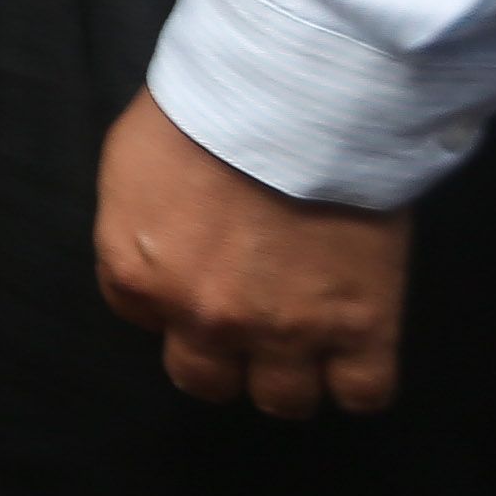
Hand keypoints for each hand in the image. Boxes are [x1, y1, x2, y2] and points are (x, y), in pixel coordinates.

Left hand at [93, 89, 413, 416]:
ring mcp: (284, 330)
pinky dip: (359, 381)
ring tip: (307, 339)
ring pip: (282, 401)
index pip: (140, 318)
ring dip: (290, 376)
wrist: (295, 95)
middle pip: (204, 380)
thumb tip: (157, 244)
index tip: (197, 275)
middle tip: (249, 319)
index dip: (172, 299)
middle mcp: (202, 315)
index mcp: (137, 271)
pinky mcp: (360, 328)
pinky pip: (362, 394)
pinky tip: (356, 351)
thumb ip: (136, 222)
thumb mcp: (133, 159)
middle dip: (224, 357)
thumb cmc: (208, 107)